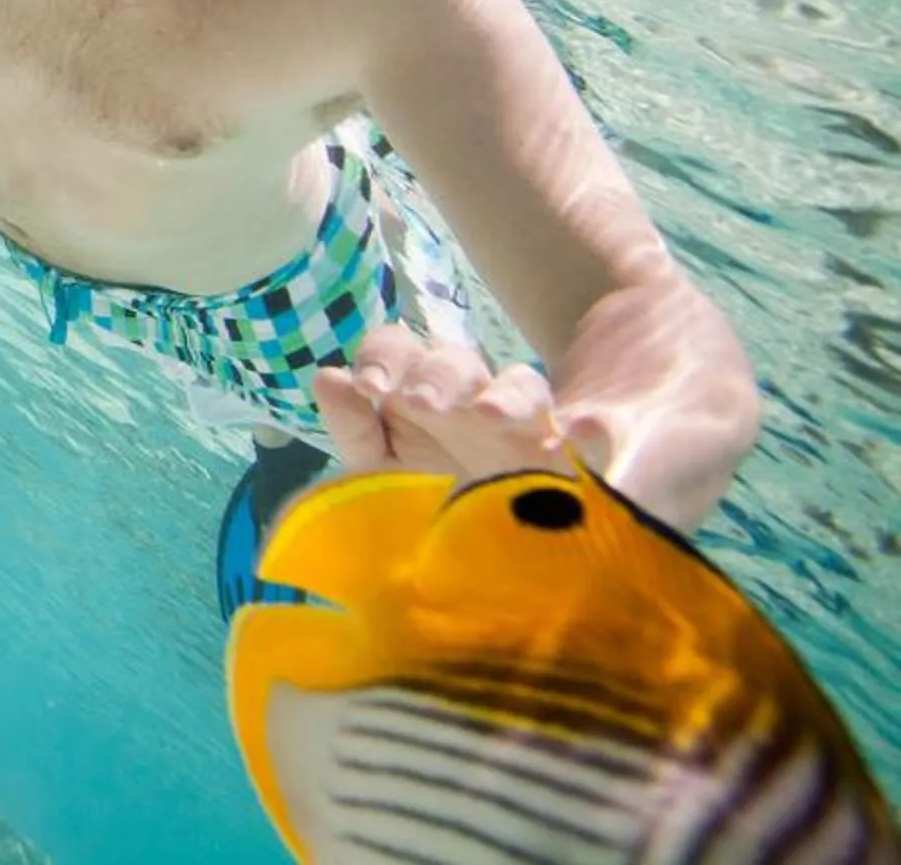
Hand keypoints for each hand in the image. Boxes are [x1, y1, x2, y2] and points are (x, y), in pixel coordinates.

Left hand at [312, 323, 608, 485]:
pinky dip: (592, 432)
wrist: (478, 569)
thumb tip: (326, 375)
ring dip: (504, 395)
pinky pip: (591, 438)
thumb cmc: (421, 505)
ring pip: (520, 384)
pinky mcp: (570, 463)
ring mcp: (522, 424)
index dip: (383, 356)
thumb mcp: (379, 472)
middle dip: (437, 374)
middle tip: (420, 401)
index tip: (369, 387)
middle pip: (456, 359)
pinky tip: (579, 435)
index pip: (398, 348)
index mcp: (417, 392)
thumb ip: (354, 427)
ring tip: (487, 415)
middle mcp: (468, 398)